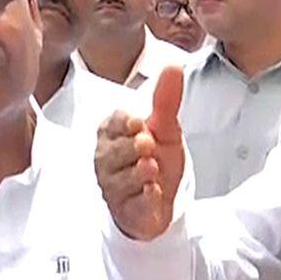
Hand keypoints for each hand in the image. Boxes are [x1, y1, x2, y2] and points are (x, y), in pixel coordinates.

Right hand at [95, 66, 184, 240]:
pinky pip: (133, 205)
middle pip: (112, 152)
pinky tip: (154, 192)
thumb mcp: (165, 128)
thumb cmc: (155, 158)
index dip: (123, 123)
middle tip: (147, 144)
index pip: (110, 124)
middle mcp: (106, 162)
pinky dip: (144, 199)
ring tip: (152, 168)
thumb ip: (166, 100)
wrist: (164, 200)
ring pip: (120, 179)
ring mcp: (114, 189)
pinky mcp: (127, 213)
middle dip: (131, 147)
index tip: (138, 122)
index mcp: (112, 136)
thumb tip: (174, 67)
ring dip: (139, 173)